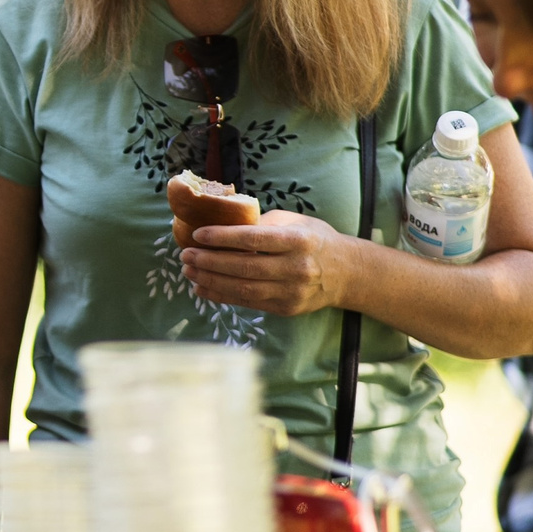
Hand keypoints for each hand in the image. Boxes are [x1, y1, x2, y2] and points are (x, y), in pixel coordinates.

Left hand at [180, 210, 352, 315]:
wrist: (347, 273)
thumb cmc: (314, 240)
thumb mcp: (295, 222)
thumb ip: (263, 224)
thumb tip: (223, 224)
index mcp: (298, 240)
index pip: (254, 239)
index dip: (223, 238)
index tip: (198, 235)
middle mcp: (296, 268)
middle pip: (244, 267)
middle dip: (209, 262)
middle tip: (185, 255)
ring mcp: (291, 292)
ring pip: (243, 289)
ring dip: (210, 281)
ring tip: (189, 271)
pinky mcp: (286, 309)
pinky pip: (247, 303)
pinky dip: (221, 296)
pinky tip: (202, 288)